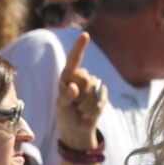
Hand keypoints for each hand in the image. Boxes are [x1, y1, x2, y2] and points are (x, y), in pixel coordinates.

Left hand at [52, 32, 105, 151]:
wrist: (77, 129)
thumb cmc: (65, 115)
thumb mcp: (61, 107)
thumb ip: (65, 97)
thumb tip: (73, 88)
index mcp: (68, 76)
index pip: (74, 60)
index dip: (79, 47)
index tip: (84, 35)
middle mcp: (81, 78)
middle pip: (86, 78)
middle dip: (80, 93)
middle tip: (74, 104)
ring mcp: (93, 85)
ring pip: (94, 90)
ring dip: (85, 104)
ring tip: (80, 109)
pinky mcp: (102, 94)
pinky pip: (100, 99)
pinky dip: (93, 109)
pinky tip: (88, 113)